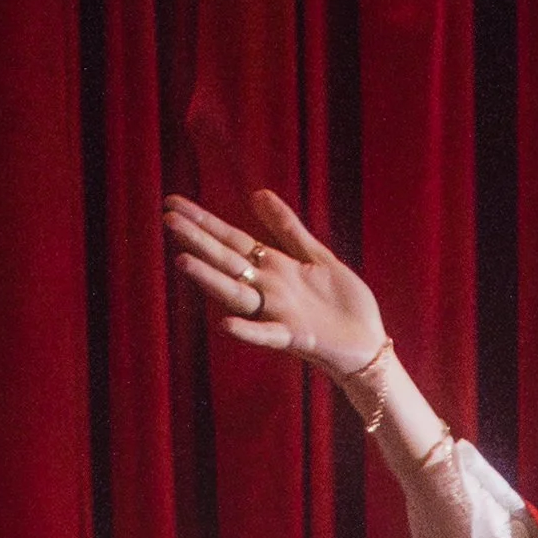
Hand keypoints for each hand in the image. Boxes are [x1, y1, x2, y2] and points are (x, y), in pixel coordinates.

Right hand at [164, 188, 385, 382]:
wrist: (369, 344)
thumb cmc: (344, 303)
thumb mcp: (316, 255)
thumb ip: (286, 227)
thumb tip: (257, 193)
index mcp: (273, 267)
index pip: (231, 240)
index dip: (204, 221)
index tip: (173, 203)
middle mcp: (269, 289)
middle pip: (227, 261)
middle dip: (199, 240)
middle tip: (168, 220)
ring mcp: (279, 314)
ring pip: (238, 295)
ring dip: (211, 280)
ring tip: (183, 261)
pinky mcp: (296, 337)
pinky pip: (268, 334)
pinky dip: (248, 331)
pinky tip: (226, 325)